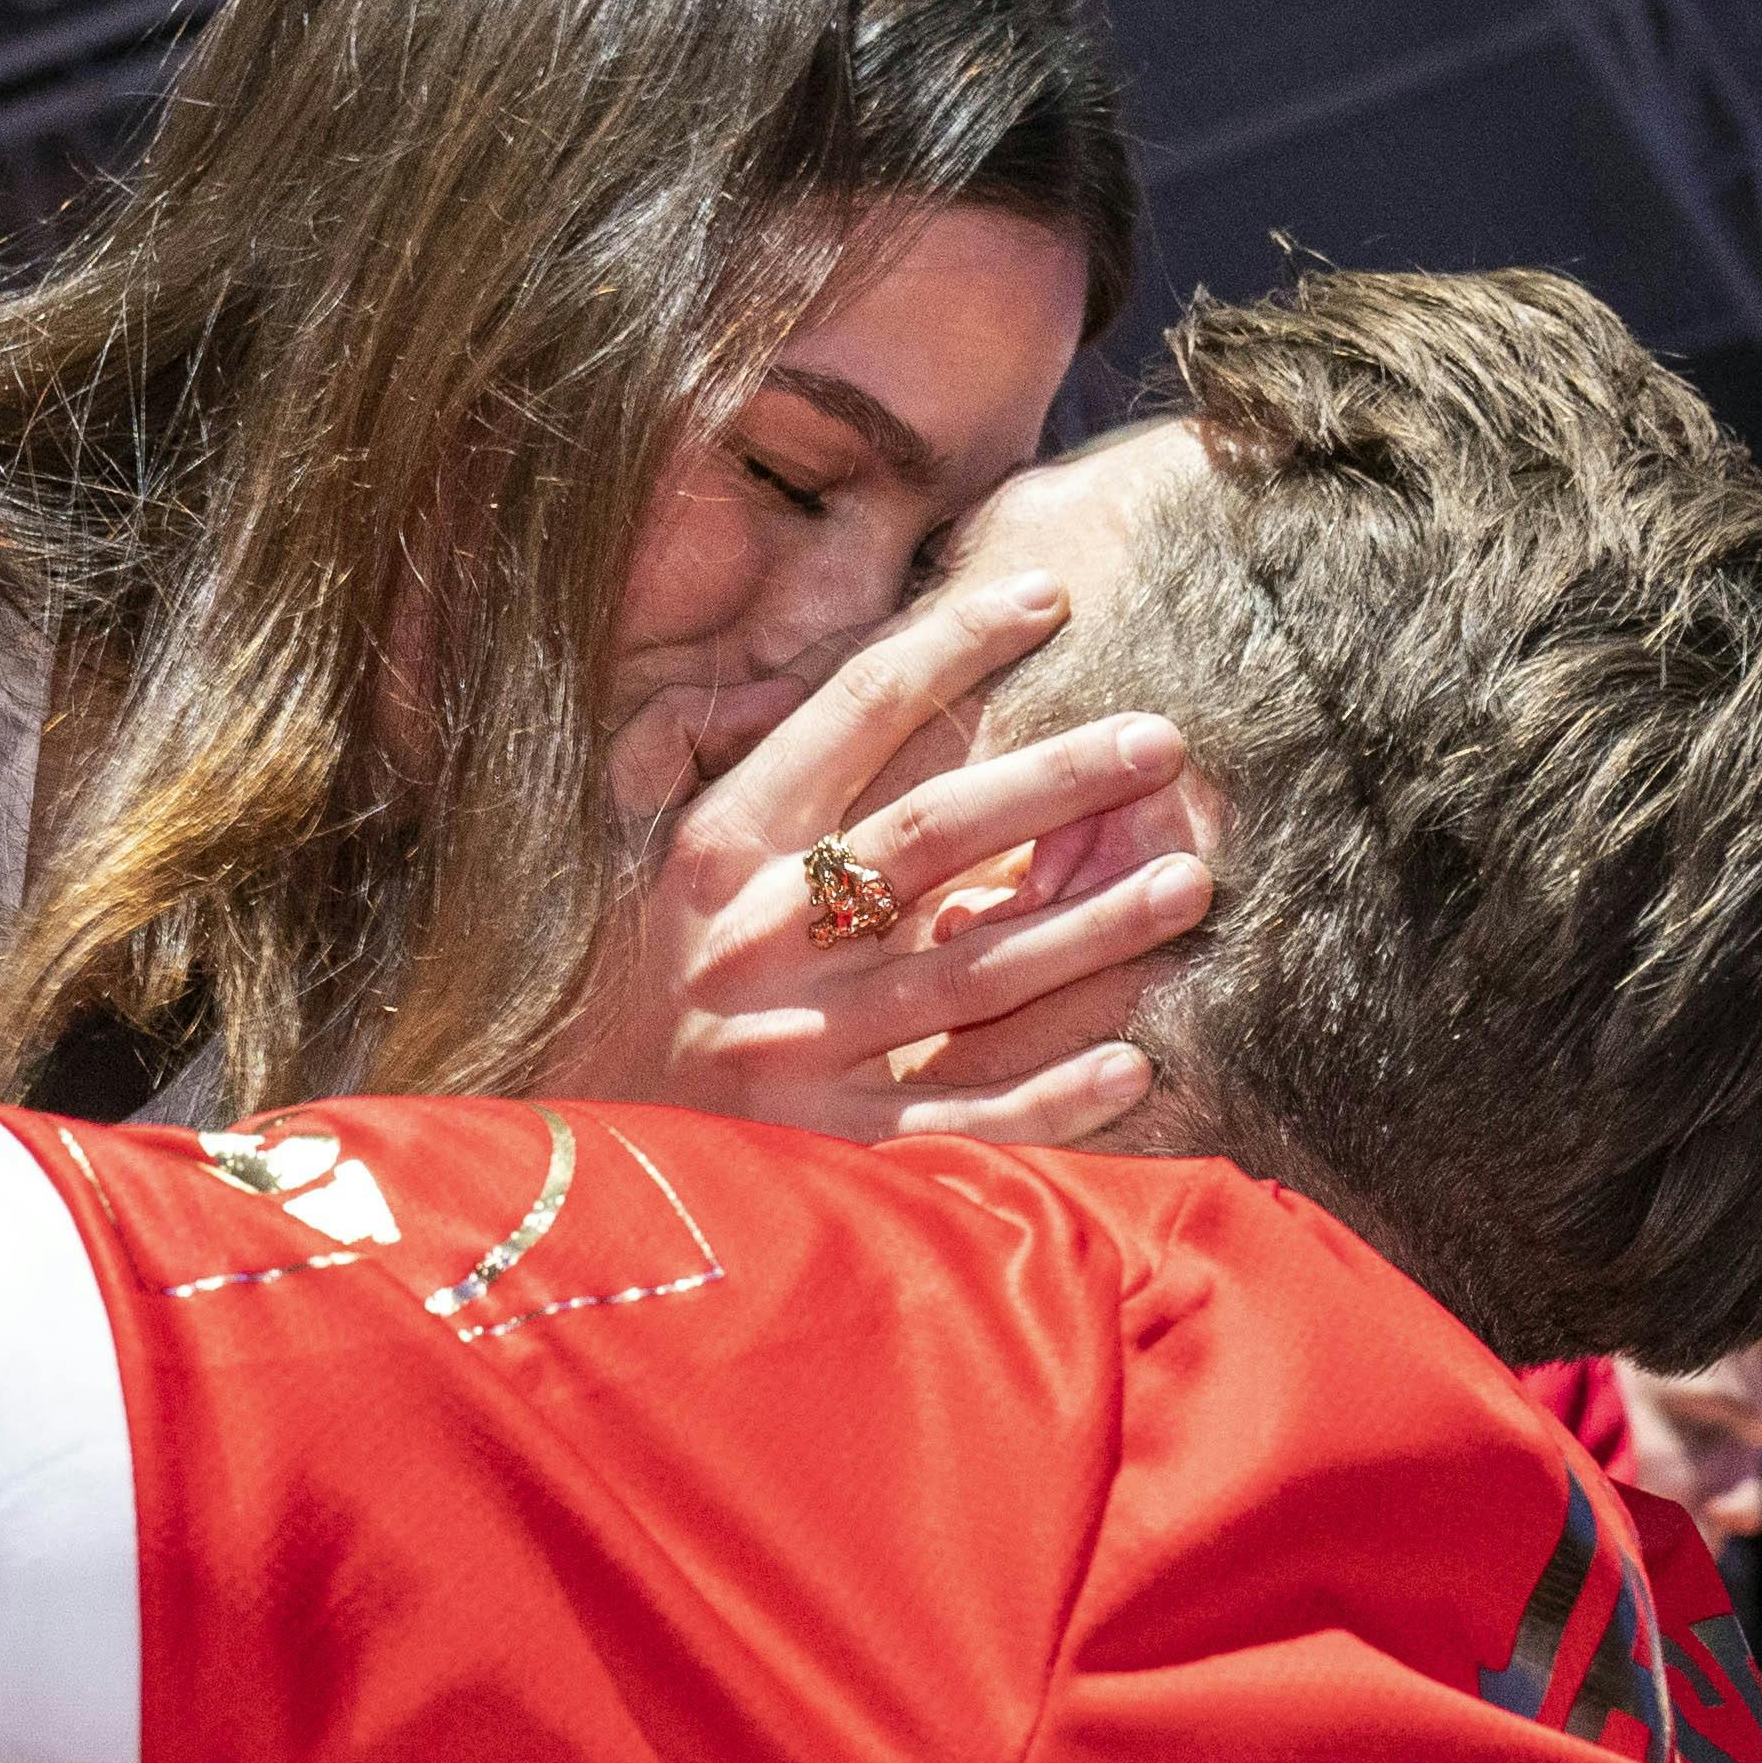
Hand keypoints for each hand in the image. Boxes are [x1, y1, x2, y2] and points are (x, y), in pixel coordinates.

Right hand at [546, 569, 1208, 1146]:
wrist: (573, 1166)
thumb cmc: (626, 989)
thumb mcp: (642, 861)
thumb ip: (702, 760)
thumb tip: (778, 673)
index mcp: (719, 850)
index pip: (852, 716)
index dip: (952, 647)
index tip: (1049, 595)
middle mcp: (758, 941)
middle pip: (932, 836)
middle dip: (1056, 781)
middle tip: (1163, 741)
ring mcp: (796, 1050)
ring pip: (969, 975)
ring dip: (1090, 930)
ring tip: (1188, 882)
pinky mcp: (826, 1148)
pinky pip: (957, 1120)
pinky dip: (1049, 1098)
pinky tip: (1134, 1060)